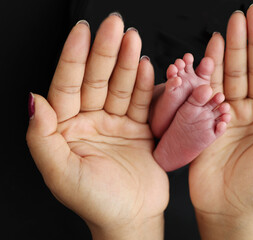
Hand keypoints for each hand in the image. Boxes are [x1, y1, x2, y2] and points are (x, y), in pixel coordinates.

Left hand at [26, 14, 167, 239]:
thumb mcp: (60, 174)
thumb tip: (33, 99)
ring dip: (127, 62)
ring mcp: (115, 123)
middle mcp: (89, 121)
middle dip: (106, 51)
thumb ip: (41, 137)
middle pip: (96, 80)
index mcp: (65, 129)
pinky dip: (145, 85)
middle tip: (116, 24)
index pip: (66, 85)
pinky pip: (141, 103)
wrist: (132, 218)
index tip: (83, 31)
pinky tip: (146, 67)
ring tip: (133, 40)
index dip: (74, 57)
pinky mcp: (138, 129)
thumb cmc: (95, 202)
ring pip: (121, 87)